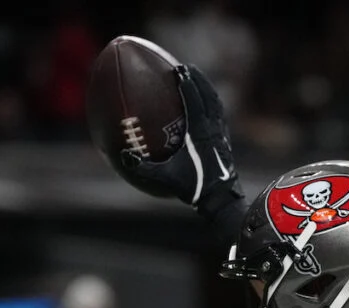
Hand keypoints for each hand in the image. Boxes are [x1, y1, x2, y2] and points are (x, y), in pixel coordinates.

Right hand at [125, 65, 242, 209]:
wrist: (220, 199)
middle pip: (207, 96)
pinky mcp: (225, 140)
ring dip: (206, 88)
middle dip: (197, 80)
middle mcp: (213, 129)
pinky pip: (218, 115)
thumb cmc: (193, 188)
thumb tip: (123, 155)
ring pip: (215, 104)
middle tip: (185, 68)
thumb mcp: (166, 178)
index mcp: (200, 133)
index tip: (178, 70)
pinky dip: (211, 103)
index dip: (187, 84)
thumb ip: (144, 168)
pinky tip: (205, 102)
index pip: (194, 101)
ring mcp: (221, 134)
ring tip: (196, 78)